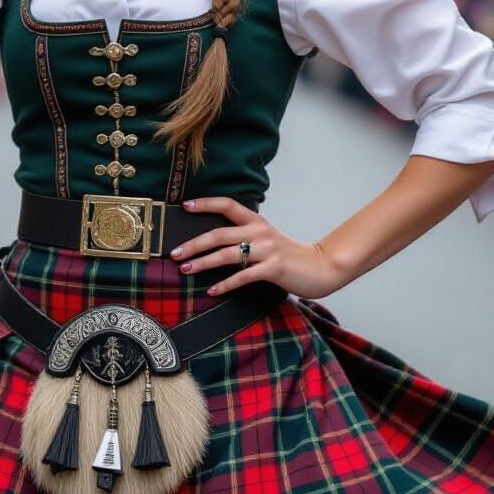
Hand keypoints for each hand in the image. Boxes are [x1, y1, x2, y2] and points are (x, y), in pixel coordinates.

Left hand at [171, 197, 347, 299]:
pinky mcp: (273, 268)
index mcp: (256, 220)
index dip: (205, 203)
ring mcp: (267, 249)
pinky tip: (212, 290)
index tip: (184, 206)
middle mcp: (260, 231)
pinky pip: (243, 276)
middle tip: (174, 253)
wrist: (320, 267)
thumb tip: (212, 242)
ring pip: (227, 254)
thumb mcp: (266, 238)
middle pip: (219, 233)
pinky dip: (225, 284)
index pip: (227, 204)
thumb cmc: (287, 255)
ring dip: (203, 263)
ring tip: (185, 269)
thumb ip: (244, 236)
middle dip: (193, 243)